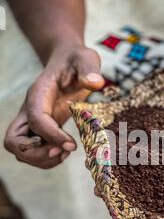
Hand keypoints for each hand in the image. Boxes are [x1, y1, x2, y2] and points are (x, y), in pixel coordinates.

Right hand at [4, 44, 104, 168]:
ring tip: (66, 151)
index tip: (73, 144)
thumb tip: (95, 83)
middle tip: (64, 151)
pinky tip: (66, 149)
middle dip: (37, 154)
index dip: (51, 135)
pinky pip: (33, 152)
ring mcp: (31, 122)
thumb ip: (89, 69)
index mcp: (39, 94)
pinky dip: (47, 159)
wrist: (68, 62)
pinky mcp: (40, 130)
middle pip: (14, 141)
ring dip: (42, 159)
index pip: (35, 119)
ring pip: (21, 151)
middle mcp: (29, 110)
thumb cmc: (76, 61)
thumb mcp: (86, 59)